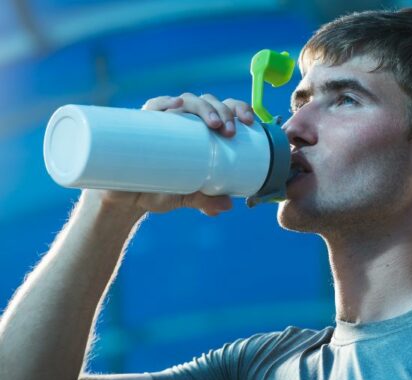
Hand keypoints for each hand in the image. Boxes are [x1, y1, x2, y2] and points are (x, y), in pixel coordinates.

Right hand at [88, 93, 256, 217]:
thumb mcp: (184, 196)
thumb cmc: (159, 190)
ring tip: (213, 124)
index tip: (249, 121)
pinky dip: (164, 103)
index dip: (238, 108)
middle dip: (223, 111)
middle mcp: (182, 120)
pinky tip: (176, 104)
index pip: (223, 109)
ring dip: (202, 106)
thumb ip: (204, 199)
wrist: (122, 199)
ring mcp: (161, 120)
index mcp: (199, 130)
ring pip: (185, 100)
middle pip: (207, 103)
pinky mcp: (138, 124)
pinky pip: (151, 107)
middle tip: (229, 131)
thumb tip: (227, 206)